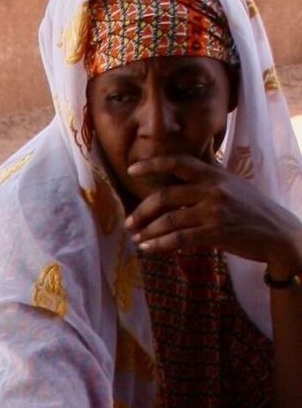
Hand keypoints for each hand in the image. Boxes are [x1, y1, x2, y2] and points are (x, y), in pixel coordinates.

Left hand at [125, 154, 301, 271]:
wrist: (278, 233)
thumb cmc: (252, 209)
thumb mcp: (232, 184)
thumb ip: (209, 175)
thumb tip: (190, 159)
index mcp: (215, 175)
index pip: (180, 163)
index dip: (153, 163)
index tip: (132, 169)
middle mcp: (213, 190)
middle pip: (166, 196)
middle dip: (142, 211)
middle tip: (128, 223)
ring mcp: (215, 212)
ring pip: (169, 220)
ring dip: (148, 232)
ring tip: (137, 239)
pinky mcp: (217, 233)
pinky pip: (180, 239)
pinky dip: (160, 245)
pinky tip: (149, 248)